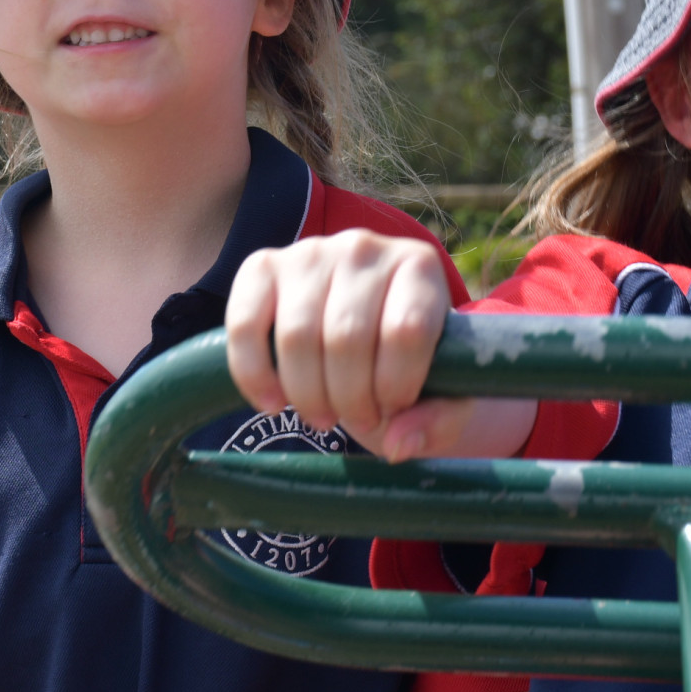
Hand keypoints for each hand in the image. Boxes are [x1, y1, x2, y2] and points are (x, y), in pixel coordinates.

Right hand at [226, 231, 533, 461]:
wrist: (366, 332)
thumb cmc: (411, 363)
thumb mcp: (445, 394)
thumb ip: (439, 421)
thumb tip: (397, 444)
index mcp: (419, 266)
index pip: (405, 330)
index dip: (396, 386)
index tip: (394, 410)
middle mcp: (365, 247)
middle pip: (347, 338)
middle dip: (351, 399)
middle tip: (357, 420)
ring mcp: (309, 252)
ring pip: (297, 337)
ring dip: (308, 396)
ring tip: (324, 416)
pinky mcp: (262, 266)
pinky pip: (245, 325)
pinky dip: (254, 375)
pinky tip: (274, 404)